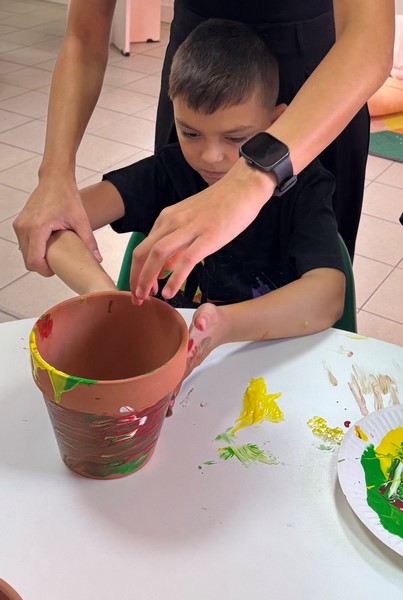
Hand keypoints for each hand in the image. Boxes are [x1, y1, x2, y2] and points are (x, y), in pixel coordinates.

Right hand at [13, 175, 101, 276]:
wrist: (55, 179)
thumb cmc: (66, 195)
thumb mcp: (80, 219)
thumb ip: (88, 241)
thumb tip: (97, 259)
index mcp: (38, 228)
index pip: (34, 261)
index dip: (45, 271)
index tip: (56, 270)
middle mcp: (24, 227)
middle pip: (28, 260)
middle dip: (42, 266)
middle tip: (58, 263)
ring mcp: (19, 225)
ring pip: (25, 253)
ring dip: (38, 257)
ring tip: (54, 253)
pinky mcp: (19, 224)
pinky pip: (24, 244)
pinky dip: (34, 249)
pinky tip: (48, 245)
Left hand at [130, 159, 275, 301]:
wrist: (244, 186)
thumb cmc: (221, 205)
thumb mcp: (191, 223)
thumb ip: (178, 244)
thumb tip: (166, 268)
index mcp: (167, 219)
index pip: (142, 248)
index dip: (136, 271)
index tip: (139, 289)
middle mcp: (172, 222)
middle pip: (142, 252)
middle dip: (135, 278)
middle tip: (137, 299)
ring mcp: (190, 228)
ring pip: (158, 255)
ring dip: (147, 279)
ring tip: (147, 298)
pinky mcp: (208, 236)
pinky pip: (186, 259)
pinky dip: (174, 278)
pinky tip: (169, 293)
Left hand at [167, 303, 225, 415]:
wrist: (222, 324)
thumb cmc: (211, 319)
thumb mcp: (208, 313)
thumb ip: (204, 318)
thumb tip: (200, 324)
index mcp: (192, 351)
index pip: (180, 371)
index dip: (172, 385)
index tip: (166, 400)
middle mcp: (191, 360)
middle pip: (178, 381)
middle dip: (169, 396)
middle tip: (159, 412)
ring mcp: (190, 362)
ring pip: (178, 380)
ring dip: (170, 393)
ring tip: (161, 409)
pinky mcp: (187, 360)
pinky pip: (178, 374)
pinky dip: (171, 384)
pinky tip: (164, 391)